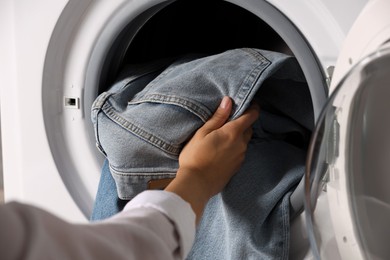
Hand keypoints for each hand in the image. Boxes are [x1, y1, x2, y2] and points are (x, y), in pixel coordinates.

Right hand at [165, 96, 259, 223]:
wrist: (196, 184)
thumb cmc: (196, 156)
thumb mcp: (203, 132)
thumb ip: (218, 117)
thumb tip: (228, 101)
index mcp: (233, 132)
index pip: (251, 116)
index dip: (253, 108)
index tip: (250, 104)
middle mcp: (241, 144)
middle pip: (249, 128)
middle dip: (243, 122)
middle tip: (231, 119)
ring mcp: (240, 157)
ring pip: (244, 141)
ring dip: (239, 136)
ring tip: (224, 135)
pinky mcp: (237, 167)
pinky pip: (240, 152)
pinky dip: (235, 147)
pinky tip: (222, 150)